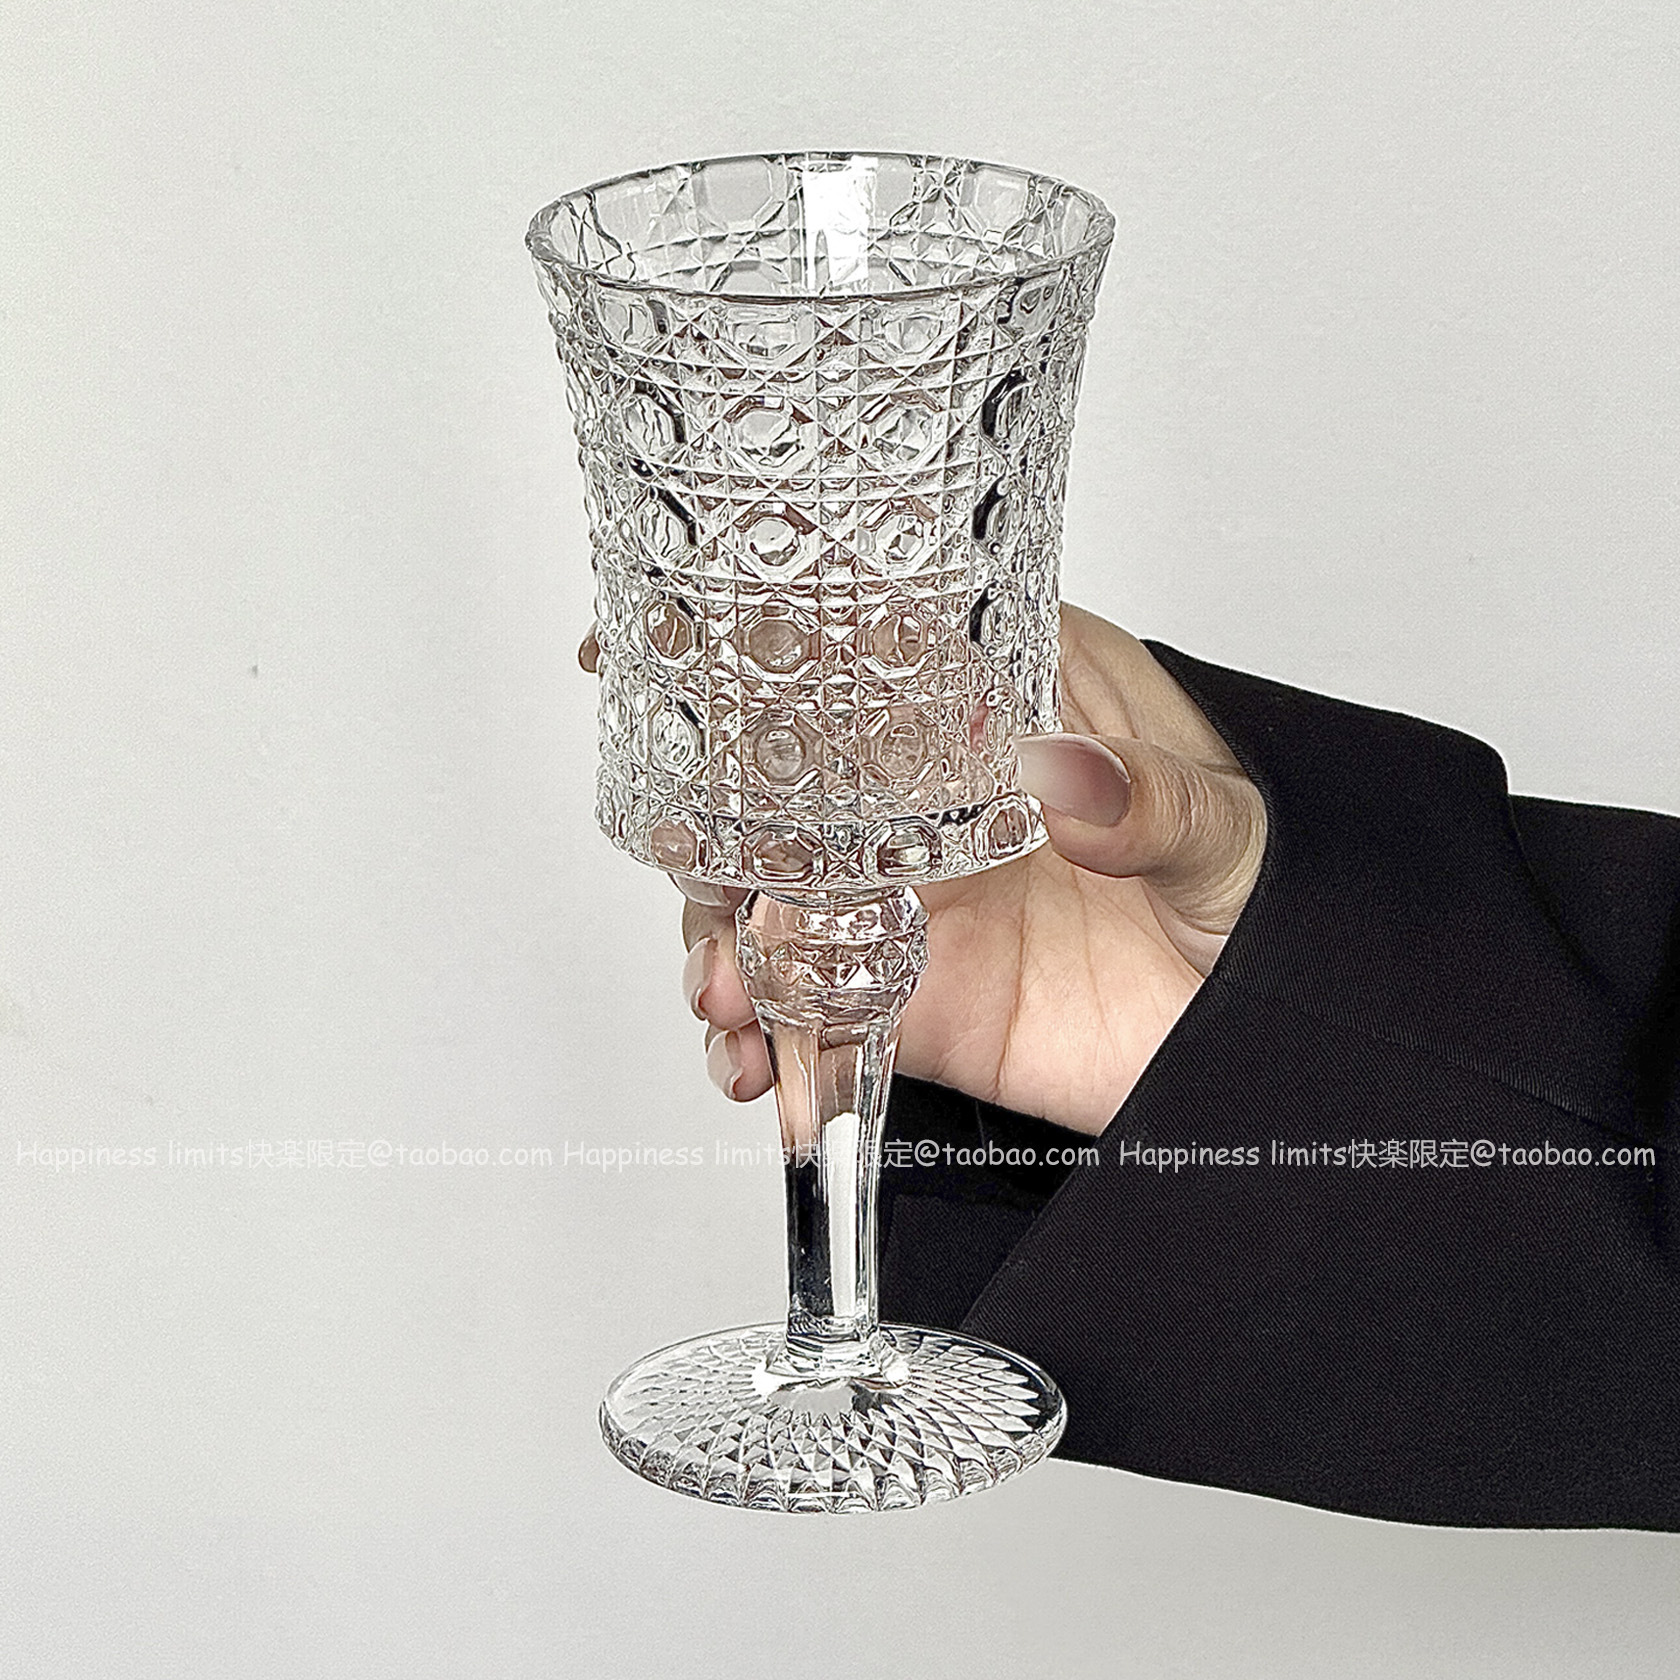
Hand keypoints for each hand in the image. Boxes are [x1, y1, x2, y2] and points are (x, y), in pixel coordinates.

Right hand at [580, 605, 1265, 1134]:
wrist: (1301, 1045)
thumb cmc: (1284, 896)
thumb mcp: (1235, 832)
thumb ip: (1155, 803)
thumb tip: (1066, 773)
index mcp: (1010, 699)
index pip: (861, 644)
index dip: (751, 639)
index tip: (646, 644)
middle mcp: (936, 794)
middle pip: (780, 781)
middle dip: (708, 825)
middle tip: (699, 880)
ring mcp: (914, 900)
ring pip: (770, 902)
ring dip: (722, 946)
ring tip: (730, 1002)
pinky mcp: (917, 1001)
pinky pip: (813, 1014)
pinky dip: (769, 1045)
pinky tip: (763, 1072)